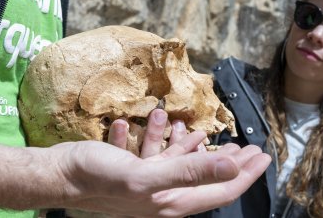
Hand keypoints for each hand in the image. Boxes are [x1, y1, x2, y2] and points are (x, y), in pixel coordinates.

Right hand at [0, 110, 269, 217]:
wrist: (58, 175)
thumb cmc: (98, 178)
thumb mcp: (145, 176)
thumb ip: (189, 172)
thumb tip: (231, 169)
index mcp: (173, 201)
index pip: (221, 189)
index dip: (246, 174)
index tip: (264, 156)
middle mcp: (165, 195)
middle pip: (206, 176)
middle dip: (228, 159)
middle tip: (247, 144)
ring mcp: (150, 183)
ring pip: (179, 162)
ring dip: (186, 143)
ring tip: (194, 128)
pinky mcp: (135, 171)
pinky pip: (153, 155)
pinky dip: (155, 139)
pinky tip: (152, 122)